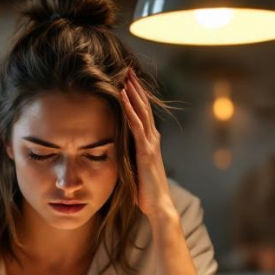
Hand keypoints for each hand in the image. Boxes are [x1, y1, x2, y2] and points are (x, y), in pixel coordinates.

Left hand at [119, 68, 176, 218]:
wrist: (158, 205)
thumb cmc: (145, 191)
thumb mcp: (134, 169)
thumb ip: (129, 157)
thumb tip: (116, 152)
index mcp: (149, 142)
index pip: (142, 114)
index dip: (135, 97)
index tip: (127, 81)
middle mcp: (152, 139)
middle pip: (143, 107)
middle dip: (135, 87)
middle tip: (127, 69)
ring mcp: (151, 144)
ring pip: (141, 111)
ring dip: (132, 92)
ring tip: (125, 75)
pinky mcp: (146, 151)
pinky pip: (136, 125)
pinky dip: (129, 109)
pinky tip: (122, 95)